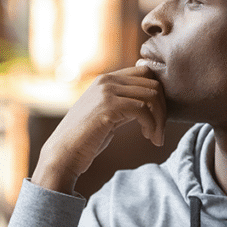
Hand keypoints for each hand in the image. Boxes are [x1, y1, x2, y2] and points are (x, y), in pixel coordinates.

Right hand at [31, 65, 165, 193]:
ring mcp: (106, 92)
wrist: (63, 154)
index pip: (145, 72)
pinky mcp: (108, 107)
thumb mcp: (108, 114)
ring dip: (160, 119)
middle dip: (163, 108)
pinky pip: (143, 109)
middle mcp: (107, 80)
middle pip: (153, 82)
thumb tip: (151, 102)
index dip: (159, 94)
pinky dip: (152, 125)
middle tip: (160, 131)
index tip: (157, 117)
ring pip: (152, 95)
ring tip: (156, 138)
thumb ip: (125, 103)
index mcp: (106, 79)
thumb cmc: (86, 139)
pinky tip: (149, 138)